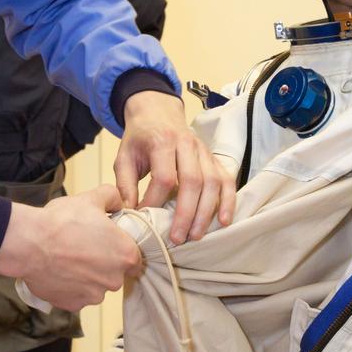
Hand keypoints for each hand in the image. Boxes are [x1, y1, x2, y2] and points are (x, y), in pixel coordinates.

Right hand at [0, 184, 141, 310]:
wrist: (29, 244)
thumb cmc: (62, 221)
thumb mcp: (91, 199)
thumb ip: (113, 197)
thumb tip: (119, 202)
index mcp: (126, 255)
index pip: (134, 258)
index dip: (120, 249)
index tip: (107, 243)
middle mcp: (114, 280)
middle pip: (114, 273)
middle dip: (103, 263)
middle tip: (84, 247)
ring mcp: (93, 296)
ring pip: (95, 286)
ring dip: (86, 276)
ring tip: (68, 259)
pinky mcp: (73, 305)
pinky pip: (76, 296)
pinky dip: (70, 287)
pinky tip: (59, 271)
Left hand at [115, 90, 235, 243]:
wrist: (157, 113)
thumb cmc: (140, 139)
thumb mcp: (123, 157)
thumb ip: (124, 184)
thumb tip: (130, 213)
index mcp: (162, 141)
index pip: (164, 177)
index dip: (155, 201)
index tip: (145, 218)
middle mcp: (187, 144)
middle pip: (192, 182)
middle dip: (185, 214)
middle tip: (177, 238)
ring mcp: (204, 151)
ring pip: (212, 183)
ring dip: (206, 212)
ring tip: (196, 235)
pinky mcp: (214, 158)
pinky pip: (226, 180)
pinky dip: (228, 201)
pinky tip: (224, 221)